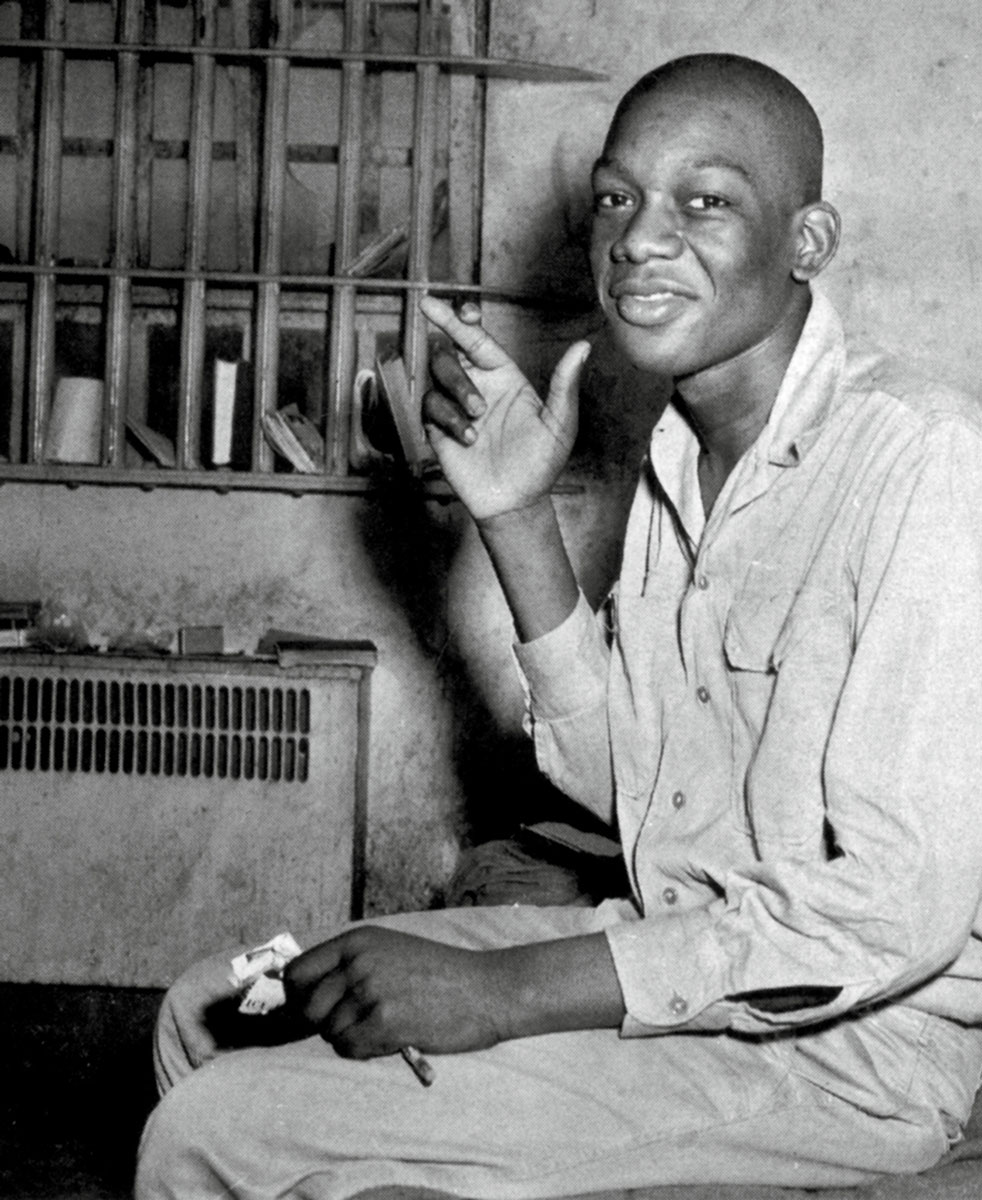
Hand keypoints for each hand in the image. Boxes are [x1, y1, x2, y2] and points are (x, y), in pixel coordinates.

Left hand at [283, 926, 502, 1058]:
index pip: (297, 973)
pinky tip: (390, 1038)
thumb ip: (350, 965)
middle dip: (325, 1023)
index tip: (312, 1009)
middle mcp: (359, 961)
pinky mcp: (385, 1021)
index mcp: (358, 940)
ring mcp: (372, 990)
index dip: (298, 996)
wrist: (486, 989)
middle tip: (355, 1023)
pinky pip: (349, 1048)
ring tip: (382, 1027)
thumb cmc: (439, 974)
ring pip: (329, 1032)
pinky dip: (364, 1050)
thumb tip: (302, 995)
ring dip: (350, 1037)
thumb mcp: (390, 951)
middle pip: (308, 1008)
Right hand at [420, 295, 590, 521]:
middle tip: (479, 406)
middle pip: (448, 353)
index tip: (432, 304)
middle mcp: (477, 385)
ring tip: (476, 424)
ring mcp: (455, 406)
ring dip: (455, 396)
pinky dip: (446, 419)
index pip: (474, 337)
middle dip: (456, 372)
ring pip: (436, 377)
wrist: (515, 502)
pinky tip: (466, 439)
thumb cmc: (540, 464)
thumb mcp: (560, 423)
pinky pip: (429, 407)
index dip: (453, 318)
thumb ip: (564, 384)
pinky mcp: (438, 428)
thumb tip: (583, 346)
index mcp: (503, 375)